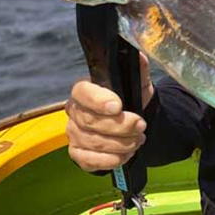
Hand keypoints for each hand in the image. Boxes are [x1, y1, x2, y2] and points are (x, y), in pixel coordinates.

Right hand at [66, 52, 153, 171]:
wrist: (135, 122)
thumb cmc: (132, 100)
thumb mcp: (138, 83)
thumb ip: (138, 68)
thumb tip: (140, 54)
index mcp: (85, 90)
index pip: (83, 92)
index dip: (98, 100)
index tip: (118, 106)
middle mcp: (74, 111)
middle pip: (90, 121)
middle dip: (119, 126)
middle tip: (141, 126)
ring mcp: (74, 133)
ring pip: (92, 141)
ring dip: (120, 143)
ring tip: (138, 140)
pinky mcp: (78, 153)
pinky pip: (88, 160)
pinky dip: (109, 160)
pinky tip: (124, 156)